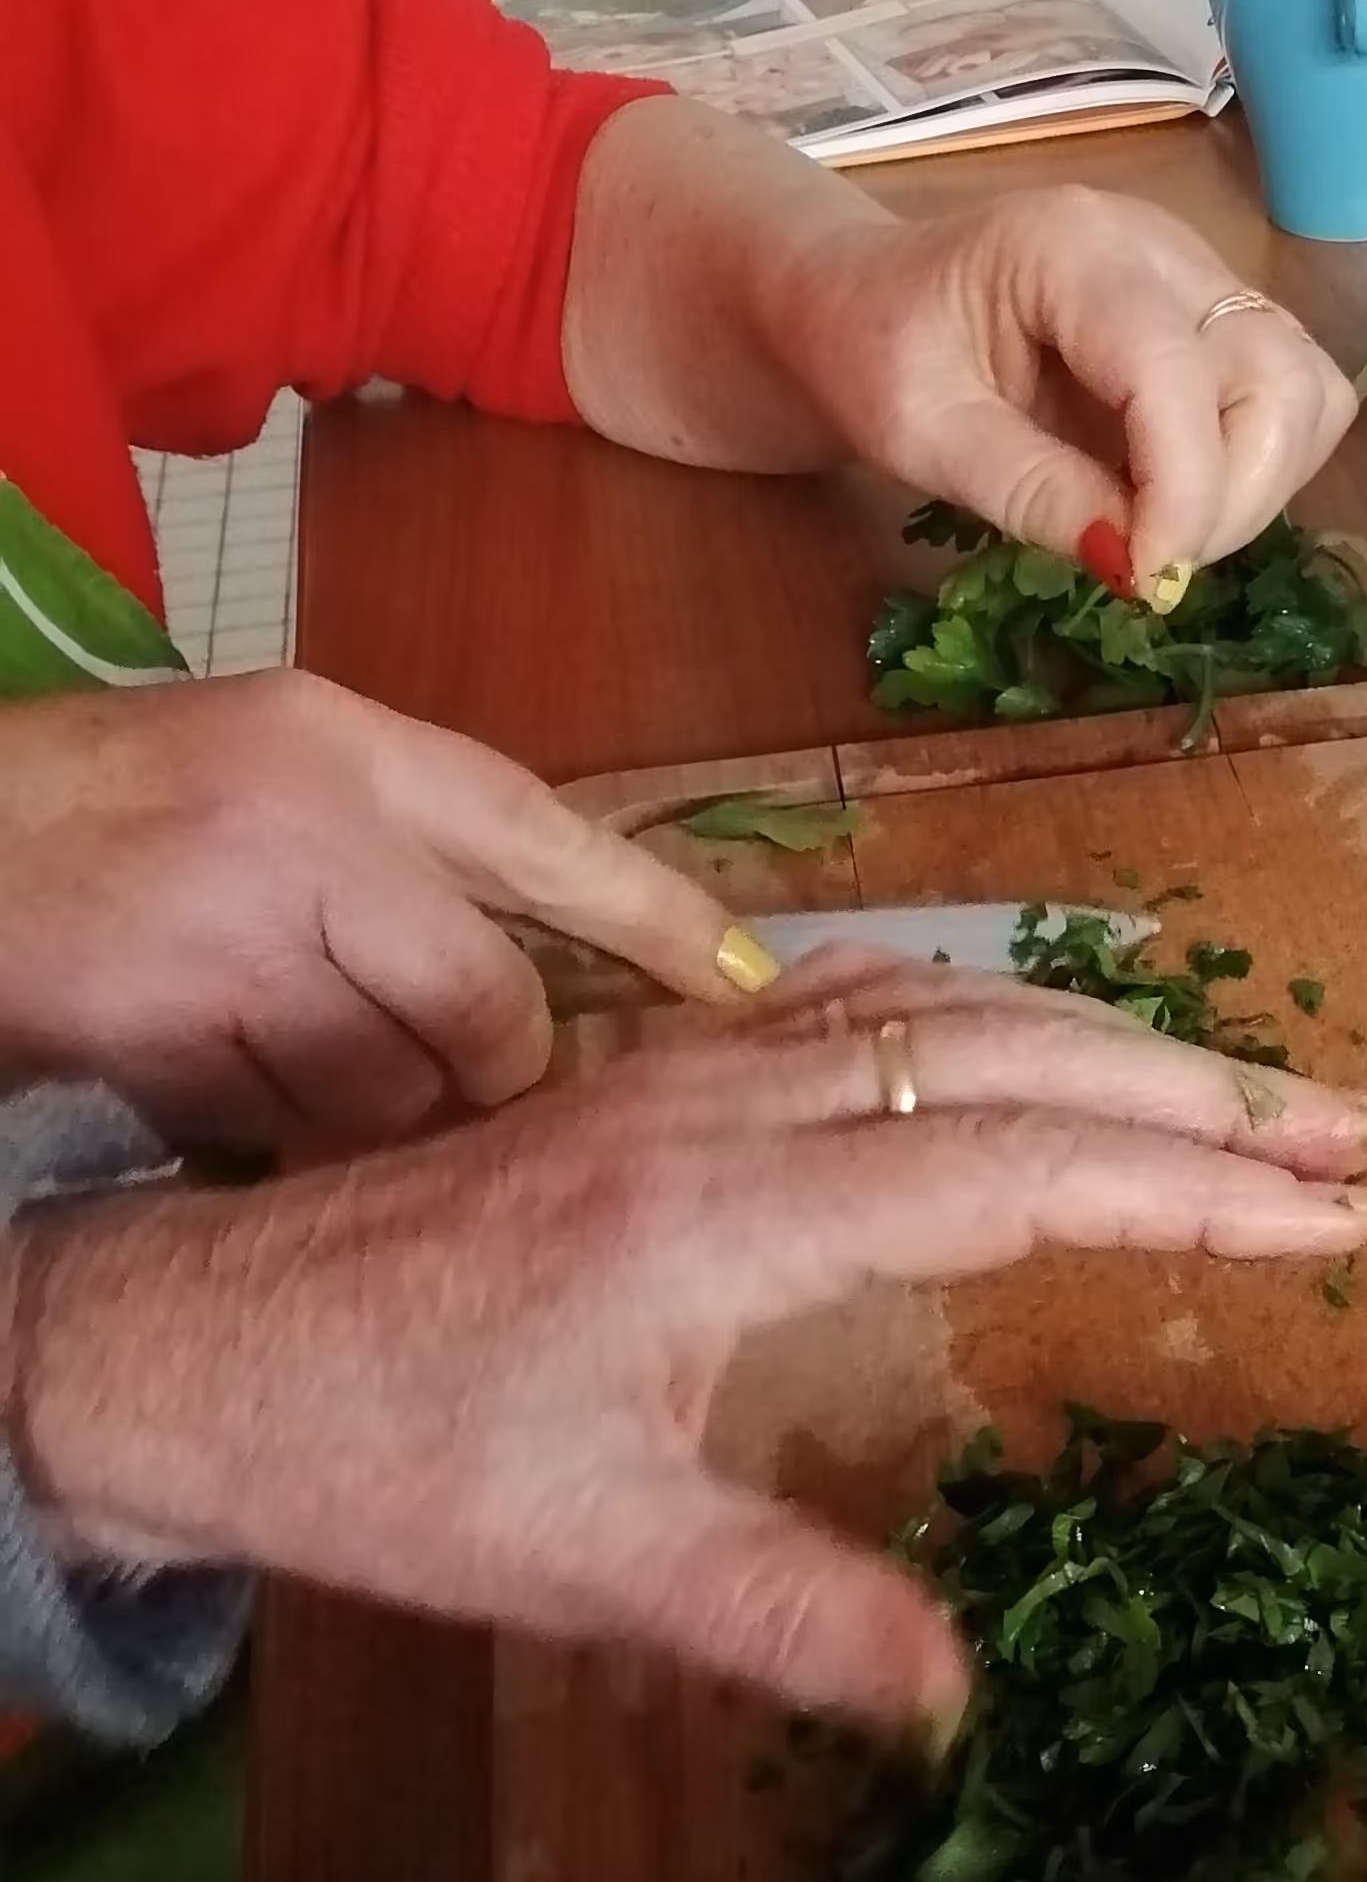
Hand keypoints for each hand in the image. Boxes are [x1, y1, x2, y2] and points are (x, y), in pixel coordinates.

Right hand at [0, 673, 755, 1150]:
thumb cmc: (97, 805)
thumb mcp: (265, 762)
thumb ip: (401, 843)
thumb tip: (536, 977)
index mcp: (345, 746)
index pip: (548, 839)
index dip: (661, 921)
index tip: (754, 985)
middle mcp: (310, 833)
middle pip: (488, 1010)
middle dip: (474, 1068)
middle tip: (423, 1065)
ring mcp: (241, 941)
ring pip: (393, 1090)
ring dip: (365, 1108)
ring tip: (281, 1056)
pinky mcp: (175, 1040)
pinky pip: (286, 1132)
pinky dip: (269, 1134)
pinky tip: (211, 1081)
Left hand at [9, 960, 1366, 1727]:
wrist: (187, 1343)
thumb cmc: (378, 1453)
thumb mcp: (579, 1563)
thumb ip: (779, 1616)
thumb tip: (959, 1693)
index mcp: (729, 1208)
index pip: (1019, 1166)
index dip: (1194, 1184)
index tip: (1336, 1207)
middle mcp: (725, 1105)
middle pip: (1018, 1056)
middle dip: (1210, 1090)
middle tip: (1366, 1125)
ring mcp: (686, 1074)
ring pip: (950, 1012)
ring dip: (1118, 1041)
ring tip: (1259, 1090)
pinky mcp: (654, 1081)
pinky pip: (865, 1006)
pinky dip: (999, 1018)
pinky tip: (1043, 1046)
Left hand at [561, 97, 1362, 594]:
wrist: (855, 304)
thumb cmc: (869, 352)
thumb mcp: (916, 432)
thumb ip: (1027, 489)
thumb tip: (1135, 563)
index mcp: (1070, 246)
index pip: (1176, 368)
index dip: (1186, 488)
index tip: (1149, 578)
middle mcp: (1161, 247)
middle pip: (1277, 374)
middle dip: (1236, 494)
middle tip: (1150, 566)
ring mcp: (1202, 281)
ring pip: (1307, 389)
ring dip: (1263, 486)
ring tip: (1166, 535)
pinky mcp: (1221, 324)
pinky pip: (1293, 402)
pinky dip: (1262, 470)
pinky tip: (1180, 501)